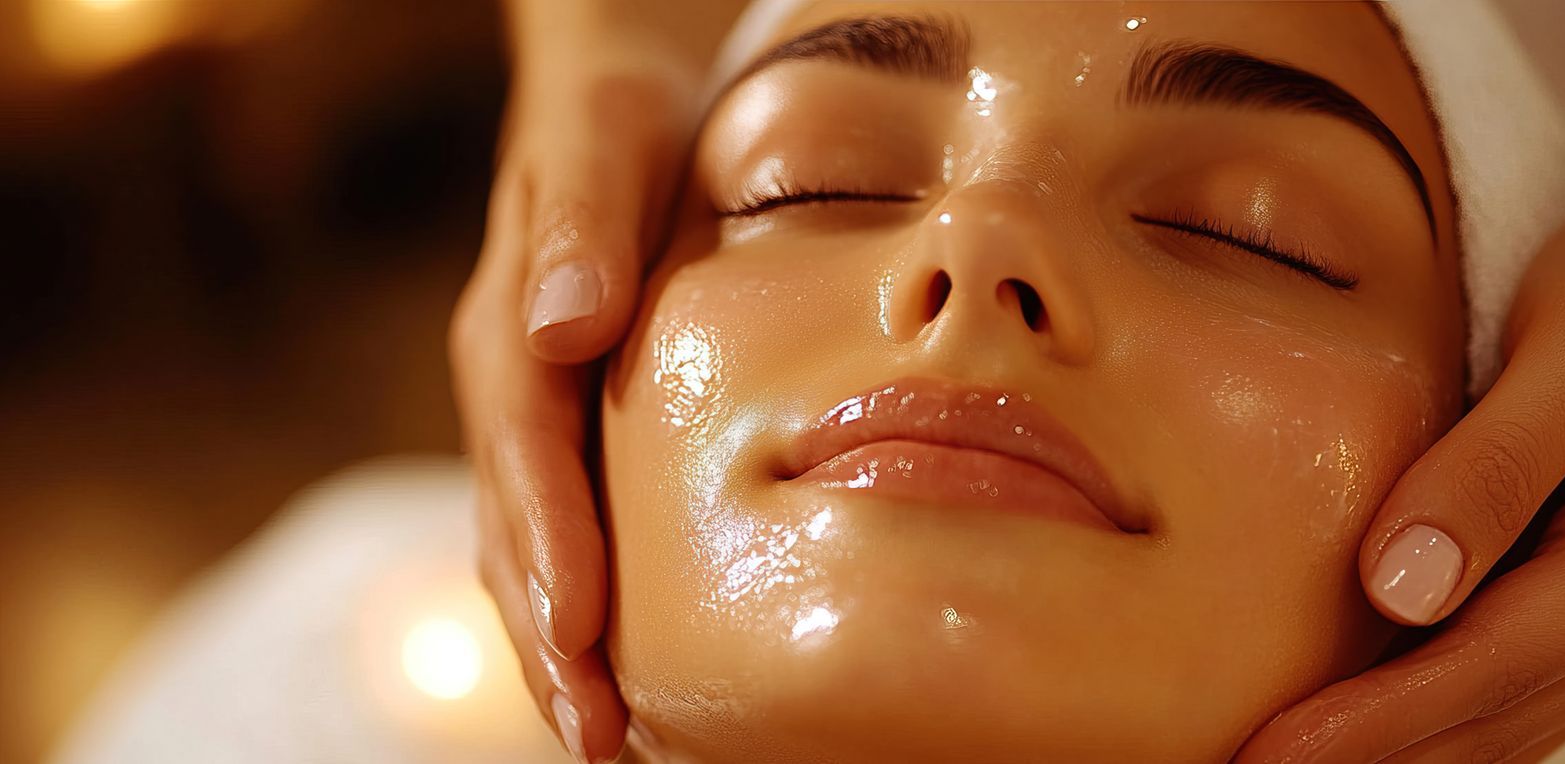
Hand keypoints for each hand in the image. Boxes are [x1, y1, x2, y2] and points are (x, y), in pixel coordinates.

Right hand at [450, 23, 694, 762]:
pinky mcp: (574, 425)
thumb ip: (578, 222)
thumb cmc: (622, 104)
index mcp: (512, 331)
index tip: (582, 637)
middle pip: (518, 531)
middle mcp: (513, 385)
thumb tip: (555, 323)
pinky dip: (590, 602)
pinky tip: (634, 664)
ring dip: (564, 646)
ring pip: (533, 547)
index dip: (551, 550)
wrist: (616, 86)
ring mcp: (537, 414)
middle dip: (553, 640)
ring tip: (613, 741)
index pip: (527, 459)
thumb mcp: (603, 135)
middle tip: (604, 741)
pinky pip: (569, 526)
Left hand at [1238, 191, 1564, 762]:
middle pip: (1499, 716)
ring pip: (1505, 723)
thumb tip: (1399, 590)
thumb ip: (1496, 462)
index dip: (1383, 718)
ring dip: (1394, 750)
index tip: (1277, 751)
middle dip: (1373, 755)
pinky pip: (1508, 690)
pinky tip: (1342, 719)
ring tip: (1277, 757)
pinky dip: (1425, 712)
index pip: (1501, 663)